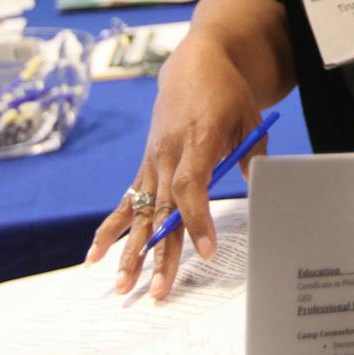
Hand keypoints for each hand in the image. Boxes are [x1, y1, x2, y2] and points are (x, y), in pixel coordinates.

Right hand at [84, 38, 265, 299]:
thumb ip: (253, 157)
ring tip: (121, 286)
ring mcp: (153, 160)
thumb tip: (258, 190)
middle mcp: (169, 152)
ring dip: (130, 251)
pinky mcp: (146, 165)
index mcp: (198, 138)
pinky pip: (127, 201)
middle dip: (160, 253)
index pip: (191, 185)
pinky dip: (111, 230)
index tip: (206, 250)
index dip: (196, 218)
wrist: (195, 63)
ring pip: (140, 212)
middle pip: (162, 209)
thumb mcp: (251, 120)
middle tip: (158, 290)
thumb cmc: (228, 93)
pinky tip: (95, 256)